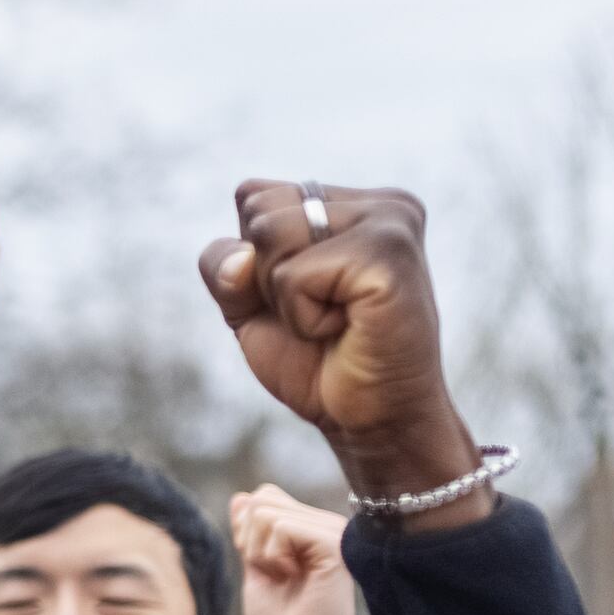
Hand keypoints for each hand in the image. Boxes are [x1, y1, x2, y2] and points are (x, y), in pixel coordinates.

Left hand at [201, 183, 488, 526]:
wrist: (369, 419)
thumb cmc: (315, 359)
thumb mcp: (248, 302)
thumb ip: (223, 264)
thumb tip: (240, 258)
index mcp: (351, 202)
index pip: (252, 195)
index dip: (251, 257)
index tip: (305, 295)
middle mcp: (379, 203)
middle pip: (255, 207)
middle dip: (265, 275)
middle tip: (322, 313)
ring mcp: (390, 222)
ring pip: (268, 234)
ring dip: (284, 297)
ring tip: (335, 319)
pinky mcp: (390, 255)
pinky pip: (294, 276)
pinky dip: (303, 318)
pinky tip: (347, 330)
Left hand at [229, 484, 385, 614]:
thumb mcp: (257, 571)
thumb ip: (250, 534)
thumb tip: (242, 496)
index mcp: (311, 528)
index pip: (262, 497)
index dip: (247, 532)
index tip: (264, 568)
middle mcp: (326, 524)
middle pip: (260, 499)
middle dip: (249, 540)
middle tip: (274, 575)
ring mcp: (333, 531)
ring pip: (265, 510)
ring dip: (259, 551)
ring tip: (285, 578)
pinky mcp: (334, 544)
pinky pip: (281, 526)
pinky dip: (272, 555)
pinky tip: (292, 578)